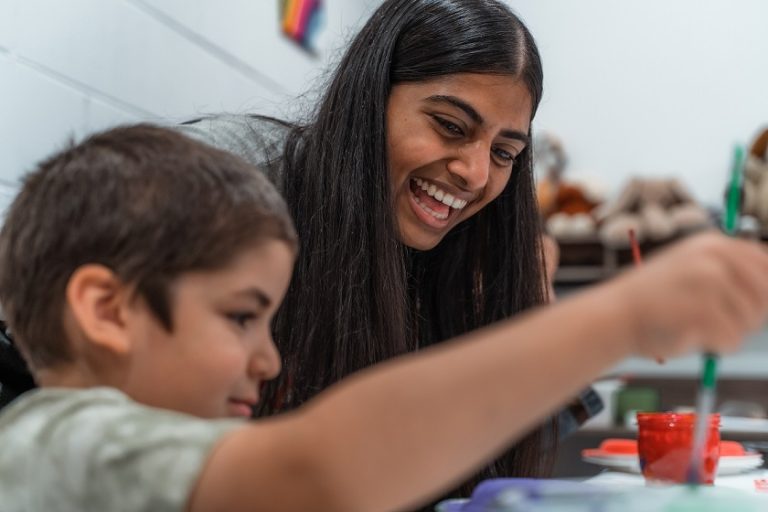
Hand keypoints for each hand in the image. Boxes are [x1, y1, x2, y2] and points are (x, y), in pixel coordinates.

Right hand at [609, 232, 767, 358]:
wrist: (613, 315)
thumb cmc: (652, 299)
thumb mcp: (690, 269)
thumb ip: (728, 271)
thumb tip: (767, 291)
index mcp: (713, 244)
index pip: (765, 263)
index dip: (763, 290)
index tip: (748, 305)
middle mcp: (715, 258)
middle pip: (765, 295)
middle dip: (750, 316)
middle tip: (719, 321)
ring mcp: (709, 283)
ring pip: (751, 321)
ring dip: (729, 332)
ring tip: (695, 325)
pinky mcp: (703, 310)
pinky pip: (732, 339)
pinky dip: (716, 346)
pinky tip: (690, 335)